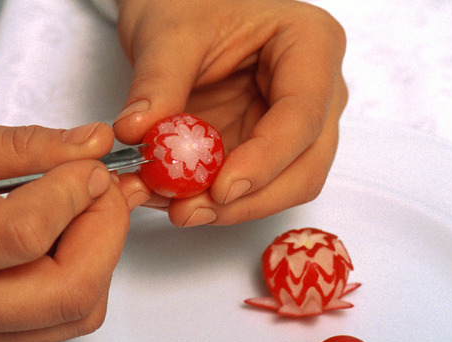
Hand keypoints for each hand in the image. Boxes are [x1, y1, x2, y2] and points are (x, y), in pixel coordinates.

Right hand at [0, 120, 128, 341]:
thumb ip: (14, 147)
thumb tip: (86, 145)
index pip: (26, 232)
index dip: (74, 190)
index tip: (84, 160)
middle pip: (68, 291)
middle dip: (106, 231)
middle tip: (102, 187)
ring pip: (75, 315)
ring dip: (100, 257)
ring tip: (83, 210)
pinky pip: (57, 324)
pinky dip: (80, 277)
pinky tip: (64, 239)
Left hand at [112, 0, 346, 225]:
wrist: (177, 9)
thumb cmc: (186, 3)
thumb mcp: (167, 34)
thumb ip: (157, 83)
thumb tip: (137, 133)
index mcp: (310, 45)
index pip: (303, 116)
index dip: (266, 160)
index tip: (221, 188)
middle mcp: (315, 90)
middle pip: (305, 165)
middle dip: (249, 198)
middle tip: (190, 210)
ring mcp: (291, 124)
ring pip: (283, 186)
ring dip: (230, 207)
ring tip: (173, 207)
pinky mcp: (261, 147)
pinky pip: (248, 187)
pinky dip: (213, 201)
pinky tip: (173, 199)